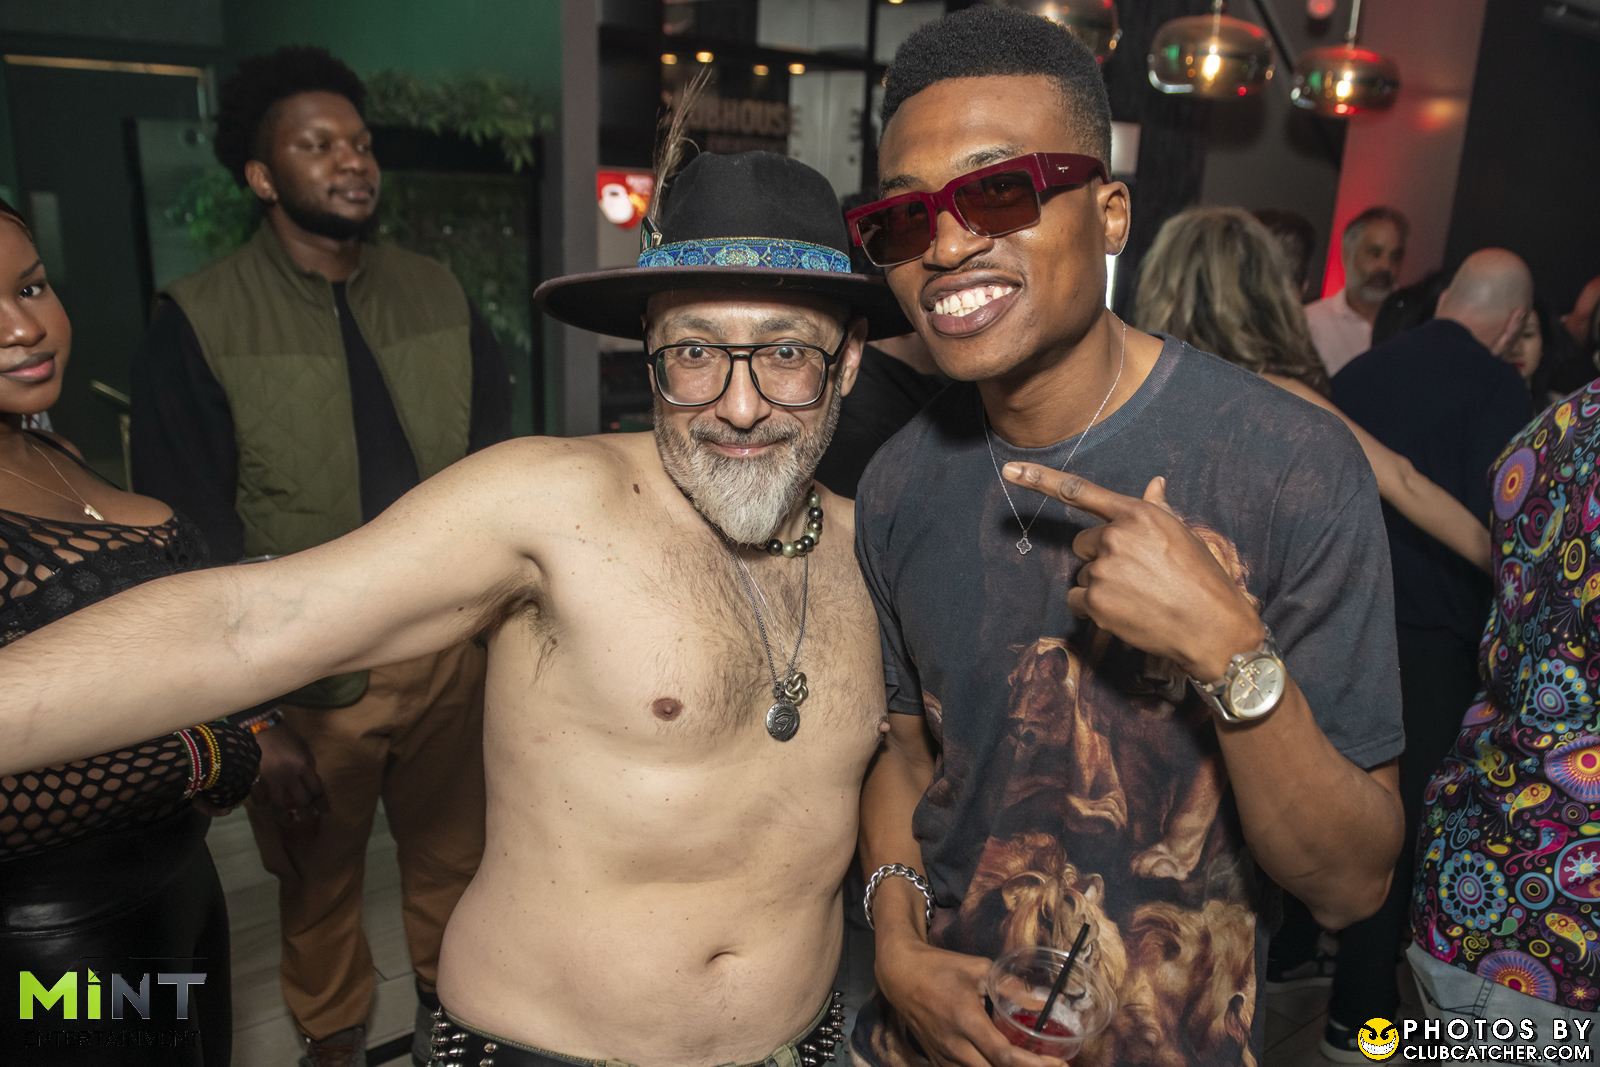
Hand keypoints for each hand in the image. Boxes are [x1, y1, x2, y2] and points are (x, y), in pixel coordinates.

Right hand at [250, 721, 327, 827]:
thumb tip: (310, 783)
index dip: (321, 804)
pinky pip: (260, 798)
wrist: (260, 727)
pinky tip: (268, 808)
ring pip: (280, 805)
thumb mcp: (303, 748)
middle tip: (308, 818)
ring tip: (289, 820)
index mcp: (303, 766)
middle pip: (301, 801)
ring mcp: (271, 779)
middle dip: (306, 812)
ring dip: (285, 815)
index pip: (316, 790)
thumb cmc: (285, 736)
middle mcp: (289, 776)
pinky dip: (264, 804)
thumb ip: (308, 766)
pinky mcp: (256, 780)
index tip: (325, 812)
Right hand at [875, 936, 1065, 1066]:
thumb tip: (1041, 1000)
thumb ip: (1009, 986)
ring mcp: (943, 1056)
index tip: (1058, 1064)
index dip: (1033, 1064)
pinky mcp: (937, 1060)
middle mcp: (954, 1045)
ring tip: (1027, 1063)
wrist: (900, 974)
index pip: (1004, 1054)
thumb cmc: (940, 967)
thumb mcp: (977, 968)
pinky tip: (1000, 1063)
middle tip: (1050, 1065)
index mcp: (966, 1020)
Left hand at [1000, 465, 1262, 681]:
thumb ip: (1156, 510)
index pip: (1080, 491)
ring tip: (1139, 596)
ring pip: (1083, 574)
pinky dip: (1094, 608)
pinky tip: (1126, 613)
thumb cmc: (1203, 579)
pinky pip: (1078, 600)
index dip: (1040, 479)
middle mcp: (1115, 536)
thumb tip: (1154, 483)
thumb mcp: (1183, 536)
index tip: (1010, 470)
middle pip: (1082, 544)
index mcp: (1137, 514)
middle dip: (1100, 558)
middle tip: (1135, 575)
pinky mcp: (1096, 601)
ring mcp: (1104, 569)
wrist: (1213, 627)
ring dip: (1102, 586)